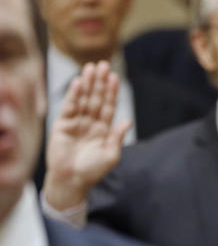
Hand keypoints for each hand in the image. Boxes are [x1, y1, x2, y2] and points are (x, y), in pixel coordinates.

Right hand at [42, 61, 129, 209]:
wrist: (72, 181)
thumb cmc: (92, 171)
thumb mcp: (110, 155)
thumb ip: (117, 137)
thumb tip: (128, 120)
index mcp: (103, 129)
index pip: (109, 106)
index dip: (112, 92)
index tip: (115, 77)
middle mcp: (90, 123)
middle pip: (96, 98)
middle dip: (100, 82)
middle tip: (103, 64)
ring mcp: (76, 122)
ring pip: (83, 99)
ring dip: (87, 83)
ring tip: (91, 67)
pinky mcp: (62, 125)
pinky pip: (69, 107)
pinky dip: (74, 95)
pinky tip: (79, 83)